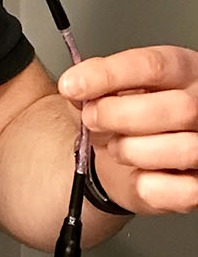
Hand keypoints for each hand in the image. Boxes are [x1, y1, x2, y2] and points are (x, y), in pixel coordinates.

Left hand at [58, 46, 197, 214]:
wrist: (133, 160)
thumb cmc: (127, 118)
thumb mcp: (107, 91)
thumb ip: (91, 85)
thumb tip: (74, 87)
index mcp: (182, 70)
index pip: (154, 66)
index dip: (108, 75)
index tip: (71, 86)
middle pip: (179, 107)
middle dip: (120, 115)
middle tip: (91, 120)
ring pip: (184, 149)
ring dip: (133, 150)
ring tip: (116, 147)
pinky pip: (184, 190)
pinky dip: (148, 185)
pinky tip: (136, 173)